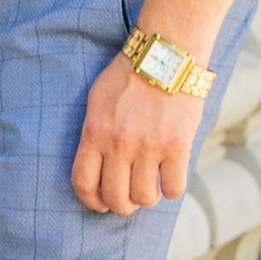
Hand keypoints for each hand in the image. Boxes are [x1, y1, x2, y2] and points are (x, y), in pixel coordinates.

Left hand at [72, 54, 203, 216]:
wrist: (166, 53)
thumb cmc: (130, 74)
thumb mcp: (97, 100)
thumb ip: (95, 134)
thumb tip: (96, 166)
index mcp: (94, 132)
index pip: (83, 183)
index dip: (91, 201)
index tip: (101, 203)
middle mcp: (119, 143)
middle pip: (115, 198)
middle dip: (121, 206)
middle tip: (129, 199)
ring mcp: (148, 146)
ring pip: (144, 198)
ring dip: (147, 198)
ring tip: (150, 186)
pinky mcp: (177, 146)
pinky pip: (173, 188)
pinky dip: (171, 188)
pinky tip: (170, 176)